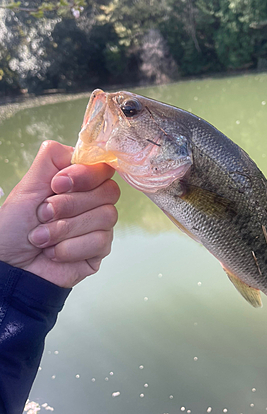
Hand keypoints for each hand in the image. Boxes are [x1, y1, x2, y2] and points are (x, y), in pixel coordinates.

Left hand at [0, 140, 119, 287]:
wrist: (9, 266)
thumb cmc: (14, 228)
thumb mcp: (29, 185)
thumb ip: (52, 160)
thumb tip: (78, 148)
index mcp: (79, 183)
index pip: (103, 168)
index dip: (86, 175)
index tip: (58, 184)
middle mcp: (93, 202)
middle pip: (108, 192)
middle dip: (70, 204)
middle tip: (43, 214)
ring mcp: (99, 226)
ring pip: (106, 216)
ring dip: (65, 228)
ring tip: (41, 238)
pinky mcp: (99, 250)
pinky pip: (101, 241)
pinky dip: (70, 248)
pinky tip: (54, 253)